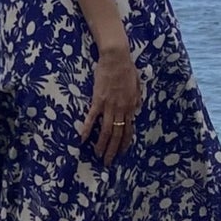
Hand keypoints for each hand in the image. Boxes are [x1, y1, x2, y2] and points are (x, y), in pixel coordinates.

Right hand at [84, 36, 141, 164]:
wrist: (116, 58)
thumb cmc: (127, 69)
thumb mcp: (137, 85)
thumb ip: (137, 98)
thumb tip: (137, 109)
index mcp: (130, 106)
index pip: (128, 130)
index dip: (125, 143)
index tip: (122, 153)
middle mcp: (121, 109)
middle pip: (117, 135)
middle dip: (113, 150)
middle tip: (108, 162)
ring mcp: (109, 106)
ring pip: (106, 130)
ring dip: (102, 145)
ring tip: (98, 155)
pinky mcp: (98, 100)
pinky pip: (92, 118)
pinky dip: (87, 129)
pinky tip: (83, 139)